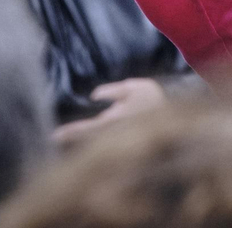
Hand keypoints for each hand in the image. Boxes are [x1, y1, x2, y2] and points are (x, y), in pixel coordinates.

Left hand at [51, 78, 166, 146]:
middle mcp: (115, 135)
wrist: (176, 118)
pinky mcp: (125, 144)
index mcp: (115, 122)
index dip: (71, 131)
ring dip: (81, 142)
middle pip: (88, 141)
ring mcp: (120, 142)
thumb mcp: (134, 88)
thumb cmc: (154, 100)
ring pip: (95, 144)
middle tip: (55, 137)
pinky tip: (86, 140)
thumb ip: (113, 91)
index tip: (54, 135)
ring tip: (65, 138)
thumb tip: (93, 96)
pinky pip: (105, 145)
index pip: (88, 128)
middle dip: (72, 139)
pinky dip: (93, 142)